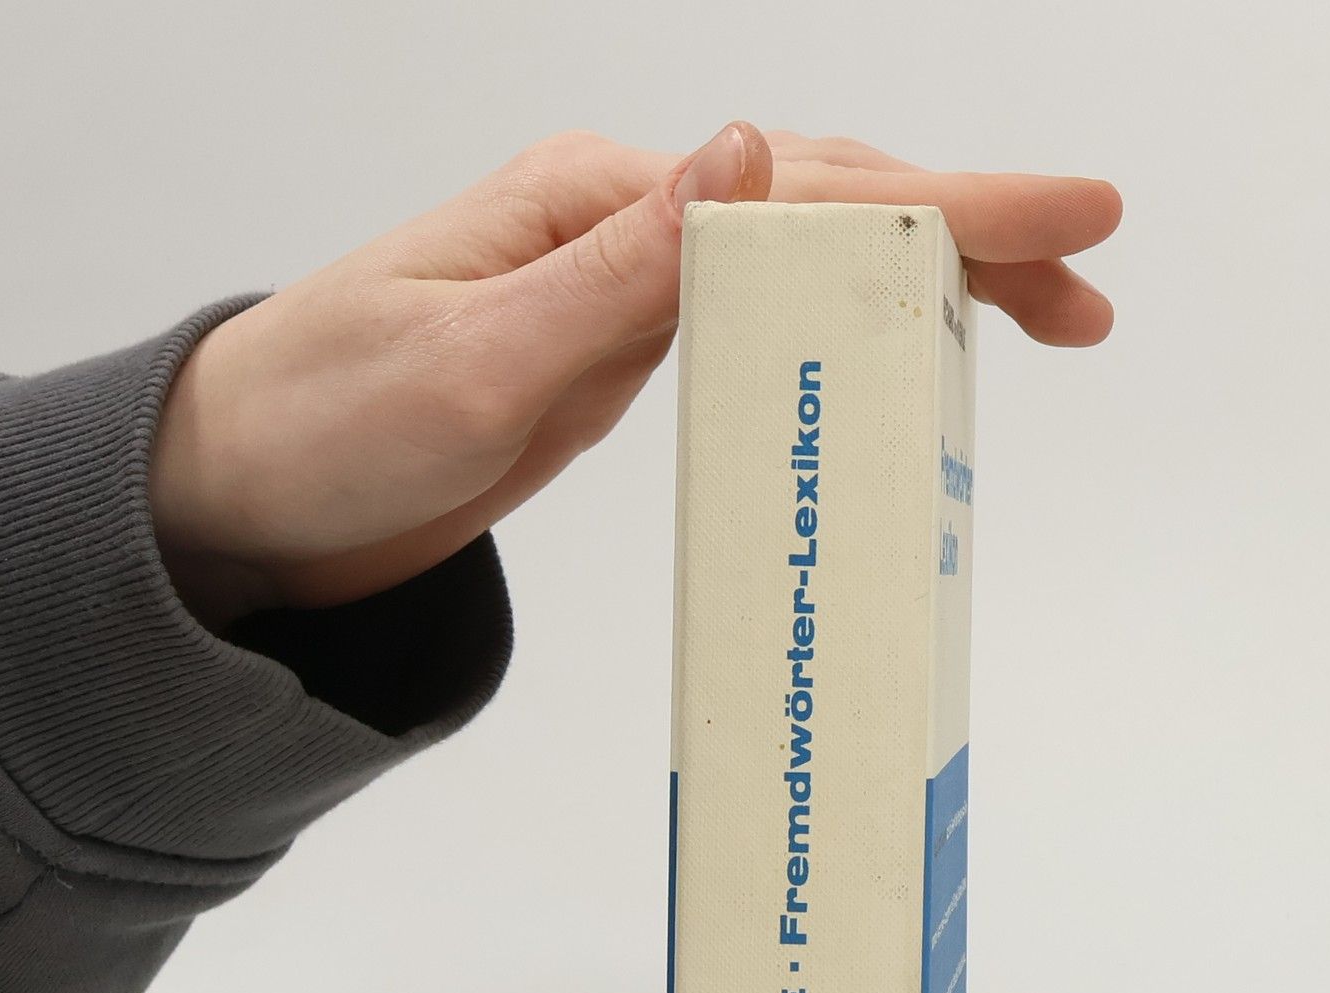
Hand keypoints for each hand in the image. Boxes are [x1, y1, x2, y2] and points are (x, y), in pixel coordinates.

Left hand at [148, 124, 1120, 626]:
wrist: (243, 500)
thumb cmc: (325, 423)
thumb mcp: (471, 357)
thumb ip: (617, 270)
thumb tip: (744, 155)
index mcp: (590, 201)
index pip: (797, 190)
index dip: (943, 204)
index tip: (1070, 220)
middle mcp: (618, 223)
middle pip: (823, 205)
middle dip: (963, 239)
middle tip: (1086, 291)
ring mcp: (620, 285)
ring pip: (802, 258)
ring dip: (917, 277)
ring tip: (1029, 319)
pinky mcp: (615, 352)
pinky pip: (758, 322)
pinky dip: (843, 324)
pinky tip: (893, 344)